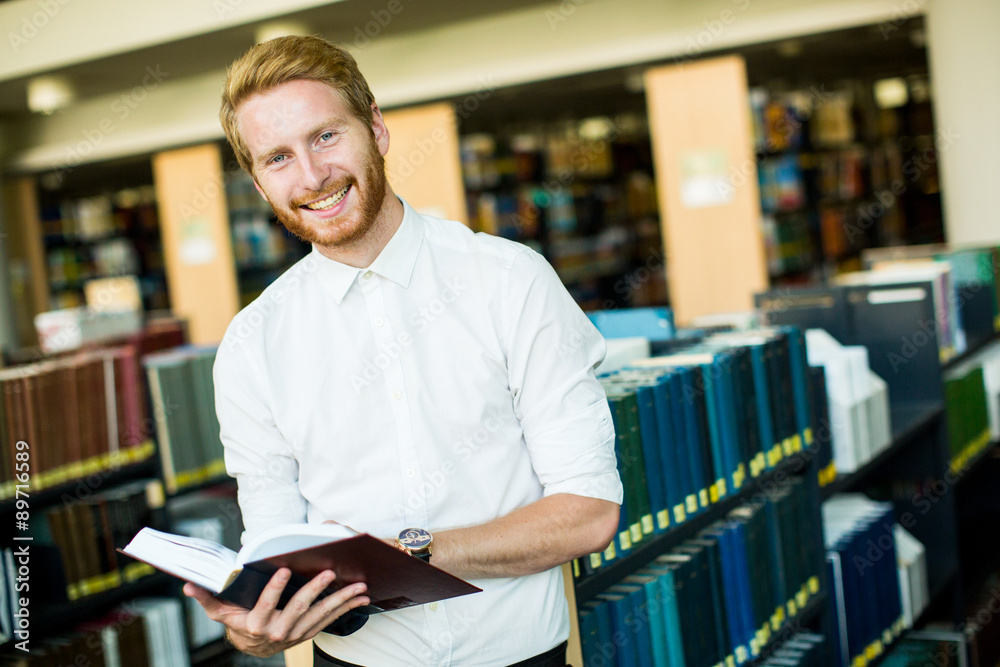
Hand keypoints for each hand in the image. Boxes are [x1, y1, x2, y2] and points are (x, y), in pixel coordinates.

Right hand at [183, 568, 368, 657]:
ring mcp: (297, 633)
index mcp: (256, 623)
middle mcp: (278, 630)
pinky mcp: (309, 632)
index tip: (285, 569)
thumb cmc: (238, 623)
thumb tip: (188, 585)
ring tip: (357, 586)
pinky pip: (330, 620)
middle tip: (329, 573)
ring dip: (341, 600)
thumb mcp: (220, 612)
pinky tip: (361, 597)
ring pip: (320, 615)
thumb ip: (207, 598)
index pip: (266, 604)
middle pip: (299, 608)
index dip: (275, 588)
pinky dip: (347, 608)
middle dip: (316, 590)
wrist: (253, 647)